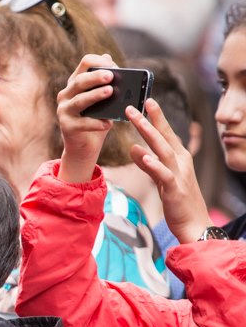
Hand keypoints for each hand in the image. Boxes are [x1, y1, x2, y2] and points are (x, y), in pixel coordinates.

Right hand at [56, 55, 115, 182]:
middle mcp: (66, 94)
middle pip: (80, 81)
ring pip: (79, 100)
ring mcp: (64, 110)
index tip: (113, 67)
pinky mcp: (66, 126)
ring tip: (110, 92)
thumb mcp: (102, 99)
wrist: (84, 145)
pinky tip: (108, 124)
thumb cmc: (96, 118)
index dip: (100, 62)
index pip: (85, 63)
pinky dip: (96, 123)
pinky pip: (82, 123)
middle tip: (111, 76)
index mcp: (76, 83)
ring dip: (95, 96)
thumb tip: (109, 57)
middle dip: (96, 77)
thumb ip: (105, 81)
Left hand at [127, 98, 211, 243]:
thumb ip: (147, 163)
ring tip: (137, 121)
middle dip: (150, 120)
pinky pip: (163, 174)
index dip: (157, 117)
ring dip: (150, 134)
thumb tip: (134, 148)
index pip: (166, 133)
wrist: (194, 225)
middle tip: (135, 105)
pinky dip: (153, 164)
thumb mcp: (160, 179)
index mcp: (178, 158)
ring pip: (163, 150)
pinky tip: (142, 154)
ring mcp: (179, 175)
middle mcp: (181, 162)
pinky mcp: (174, 190)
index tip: (146, 101)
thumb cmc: (178, 201)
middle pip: (164, 137)